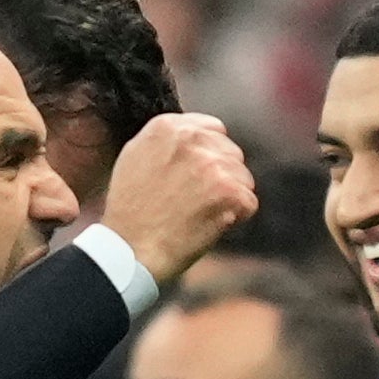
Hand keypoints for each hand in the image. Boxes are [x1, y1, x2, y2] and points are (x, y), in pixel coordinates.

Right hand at [96, 113, 257, 289]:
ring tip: (200, 214)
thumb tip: (194, 133)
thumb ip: (166, 140)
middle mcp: (192, 140)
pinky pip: (248, 202)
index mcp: (167, 128)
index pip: (213, 129)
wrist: (130, 251)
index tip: (199, 175)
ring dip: (229, 196)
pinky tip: (209, 226)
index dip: (209, 154)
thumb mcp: (134, 158)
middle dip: (221, 174)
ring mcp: (214, 166)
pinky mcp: (230, 192)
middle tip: (196, 200)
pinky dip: (235, 218)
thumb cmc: (129, 213)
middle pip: (230, 152)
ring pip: (243, 177)